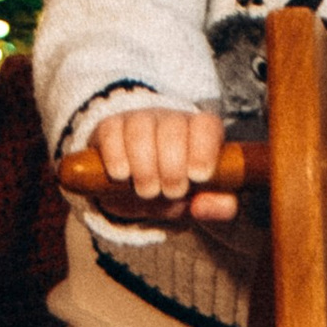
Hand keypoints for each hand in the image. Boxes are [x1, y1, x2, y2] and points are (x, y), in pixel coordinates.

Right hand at [83, 101, 236, 222]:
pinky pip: (111, 131)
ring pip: (140, 128)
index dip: (203, 149)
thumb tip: (203, 206)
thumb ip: (216, 207)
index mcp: (200, 132)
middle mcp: (171, 120)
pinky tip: (121, 175)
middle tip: (171, 192)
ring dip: (144, 165)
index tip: (198, 177)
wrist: (134, 186)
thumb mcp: (200, 201)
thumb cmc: (177, 190)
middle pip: (172, 128)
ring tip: (147, 191)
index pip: (206, 125)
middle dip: (172, 167)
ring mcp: (139, 119)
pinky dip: (116, 156)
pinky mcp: (110, 126)